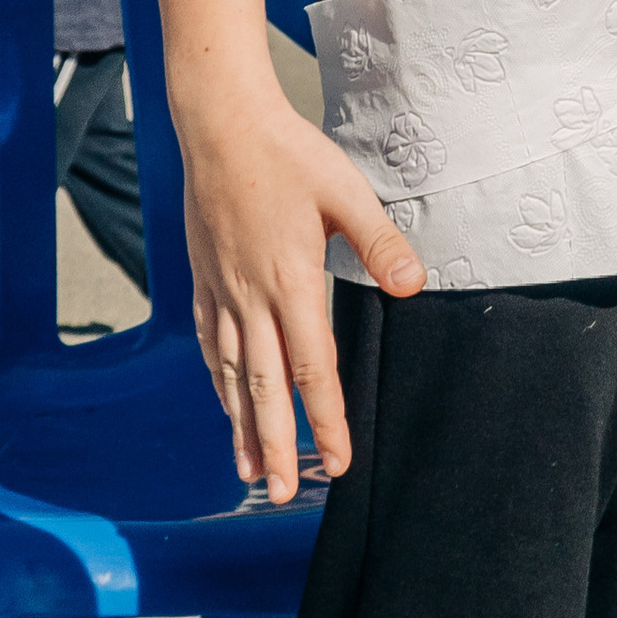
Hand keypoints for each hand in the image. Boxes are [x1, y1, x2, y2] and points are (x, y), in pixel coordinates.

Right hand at [181, 96, 426, 497]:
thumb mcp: (346, 191)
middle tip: (286, 494)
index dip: (326, 419)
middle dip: (278, 445)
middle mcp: (251, 296)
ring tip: (252, 471)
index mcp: (291, 280)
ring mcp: (222, 290)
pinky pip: (210, 343)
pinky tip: (225, 403)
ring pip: (232, 374)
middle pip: (265, 387)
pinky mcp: (204, 278)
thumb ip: (379, 242)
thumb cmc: (288, 153)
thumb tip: (412, 285)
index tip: (338, 463)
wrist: (220, 123)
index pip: (312, 368)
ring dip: (242, 426)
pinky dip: (218, 381)